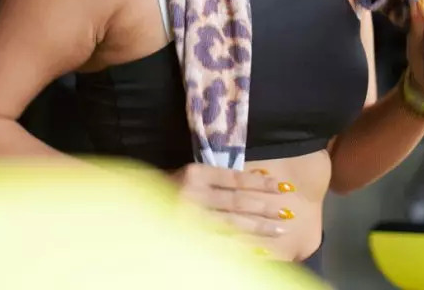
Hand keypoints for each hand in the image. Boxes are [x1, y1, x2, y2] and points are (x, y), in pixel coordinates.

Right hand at [171, 163, 295, 238]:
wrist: (136, 206)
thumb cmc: (171, 187)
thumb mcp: (193, 175)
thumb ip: (220, 178)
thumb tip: (259, 178)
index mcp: (196, 174)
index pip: (236, 178)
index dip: (262, 182)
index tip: (283, 186)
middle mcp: (193, 194)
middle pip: (237, 201)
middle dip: (265, 207)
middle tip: (287, 212)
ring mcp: (189, 218)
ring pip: (231, 223)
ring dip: (258, 227)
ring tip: (280, 229)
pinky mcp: (186, 237)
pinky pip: (219, 242)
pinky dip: (240, 245)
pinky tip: (258, 249)